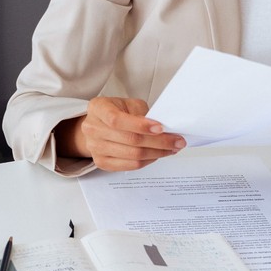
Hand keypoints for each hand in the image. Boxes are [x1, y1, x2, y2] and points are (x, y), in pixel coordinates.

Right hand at [54, 97, 184, 171]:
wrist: (97, 126)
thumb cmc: (116, 111)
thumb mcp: (128, 103)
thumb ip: (141, 113)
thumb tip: (163, 129)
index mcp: (98, 108)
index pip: (118, 120)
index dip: (141, 125)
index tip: (161, 128)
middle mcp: (92, 129)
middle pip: (130, 140)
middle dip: (159, 142)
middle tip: (178, 141)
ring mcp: (95, 148)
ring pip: (133, 155)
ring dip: (157, 153)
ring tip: (172, 149)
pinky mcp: (102, 163)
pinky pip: (130, 166)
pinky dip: (148, 161)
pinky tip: (158, 154)